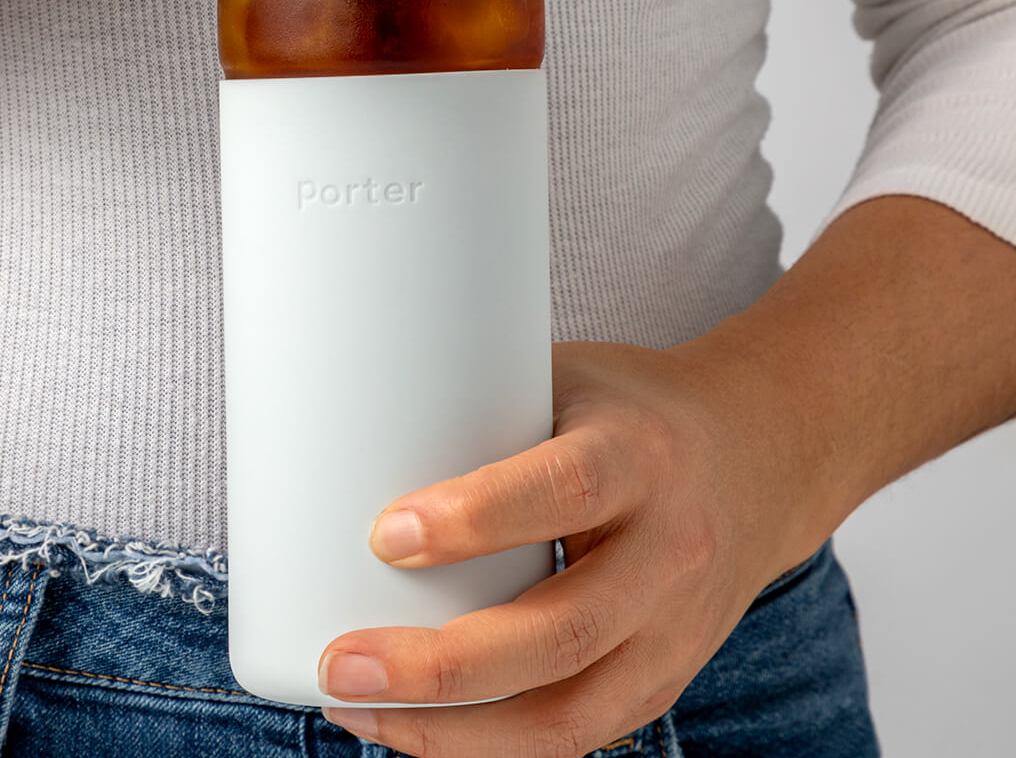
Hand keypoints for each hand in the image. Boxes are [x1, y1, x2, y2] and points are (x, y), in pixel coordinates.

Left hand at [318, 340, 829, 757]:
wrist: (759, 459)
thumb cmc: (632, 412)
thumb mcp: (568, 379)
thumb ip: (479, 409)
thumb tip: (343, 427)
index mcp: (641, 455)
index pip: (567, 489)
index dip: (476, 517)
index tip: (386, 533)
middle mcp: (668, 551)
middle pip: (562, 631)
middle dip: (441, 666)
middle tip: (341, 662)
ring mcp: (674, 631)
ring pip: (568, 713)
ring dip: (452, 730)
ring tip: (356, 709)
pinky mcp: (663, 680)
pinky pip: (574, 733)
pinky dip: (488, 744)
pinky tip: (414, 730)